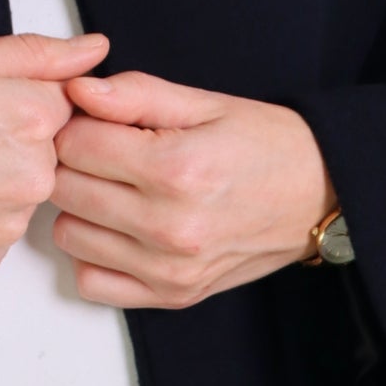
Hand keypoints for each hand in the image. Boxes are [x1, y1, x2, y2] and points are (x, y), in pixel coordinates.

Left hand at [47, 68, 333, 307]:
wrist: (320, 195)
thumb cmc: (265, 144)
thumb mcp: (205, 103)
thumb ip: (136, 93)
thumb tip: (77, 89)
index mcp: (176, 168)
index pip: (75, 143)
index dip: (77, 123)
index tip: (96, 121)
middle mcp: (169, 226)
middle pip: (65, 188)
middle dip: (72, 162)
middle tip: (102, 150)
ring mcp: (170, 268)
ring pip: (69, 235)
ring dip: (80, 208)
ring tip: (114, 187)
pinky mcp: (172, 296)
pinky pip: (92, 282)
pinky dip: (94, 255)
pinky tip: (118, 228)